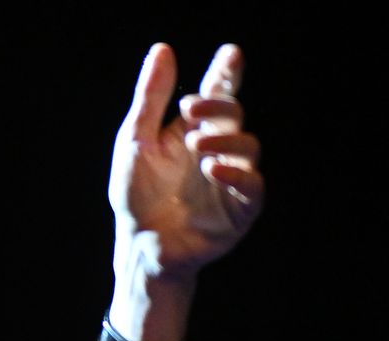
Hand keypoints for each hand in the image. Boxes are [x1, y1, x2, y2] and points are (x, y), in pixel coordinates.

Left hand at [109, 44, 263, 281]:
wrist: (139, 244)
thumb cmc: (136, 195)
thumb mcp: (136, 140)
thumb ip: (151, 98)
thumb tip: (163, 49)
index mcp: (195, 130)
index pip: (218, 94)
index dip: (226, 73)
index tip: (230, 54)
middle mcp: (218, 150)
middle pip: (235, 115)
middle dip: (218, 107)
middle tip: (191, 110)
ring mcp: (231, 179)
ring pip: (249, 147)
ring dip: (225, 140)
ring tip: (197, 145)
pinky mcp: (239, 210)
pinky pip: (252, 187)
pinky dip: (237, 175)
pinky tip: (212, 169)